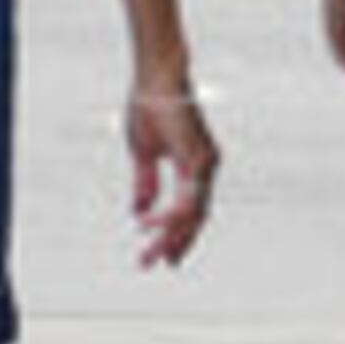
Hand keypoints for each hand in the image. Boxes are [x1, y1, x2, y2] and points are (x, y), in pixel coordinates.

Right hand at [125, 85, 216, 268]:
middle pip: (195, 217)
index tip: (163, 254)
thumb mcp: (144, 153)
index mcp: (196, 165)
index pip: (191, 208)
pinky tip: (146, 225)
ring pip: (193, 214)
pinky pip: (186, 199)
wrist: (157, 78)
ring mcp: (205, 164)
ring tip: (149, 254)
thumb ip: (145, 183)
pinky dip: (166, 216)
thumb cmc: (150, 108)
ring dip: (169, 237)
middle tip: (158, 265)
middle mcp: (206, 167)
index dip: (177, 233)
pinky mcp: (198, 160)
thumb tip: (139, 211)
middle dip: (175, 243)